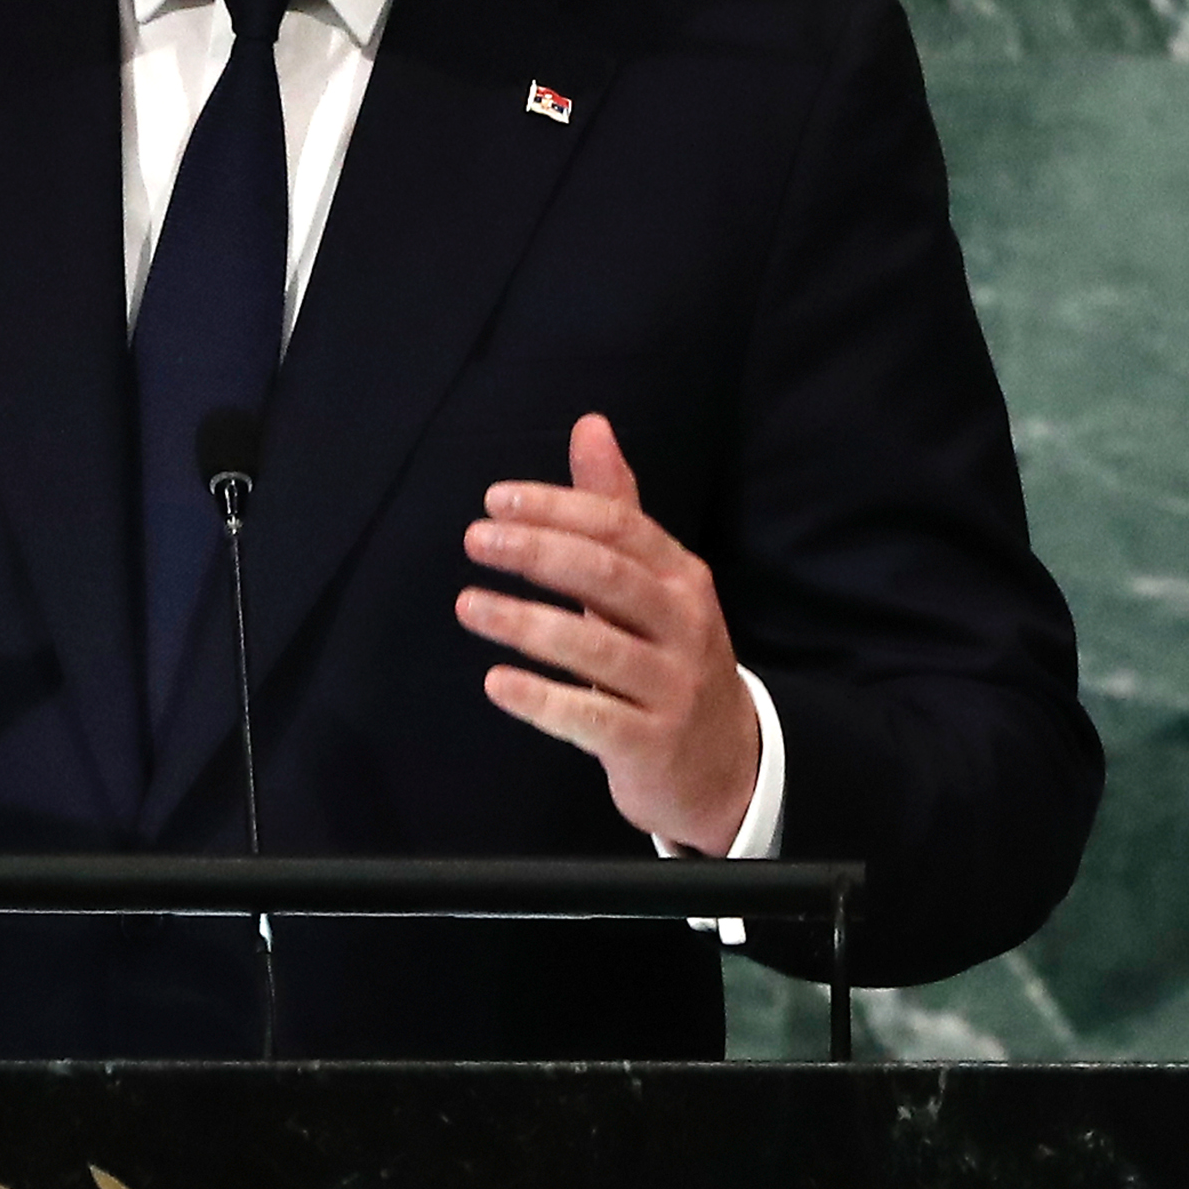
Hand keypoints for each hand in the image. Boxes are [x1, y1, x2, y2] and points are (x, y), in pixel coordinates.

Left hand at [458, 413, 762, 851]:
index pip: (619, 527)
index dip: (556, 508)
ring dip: (524, 623)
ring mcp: (671, 688)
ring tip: (467, 605)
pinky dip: (541, 699)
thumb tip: (589, 425)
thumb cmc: (668, 658)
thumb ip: (616, 509)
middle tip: (475, 539)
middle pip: (608, 576)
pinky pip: (591, 718)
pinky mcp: (649, 743)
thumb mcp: (653, 583)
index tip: (494, 500)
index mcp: (682, 577)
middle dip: (537, 552)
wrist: (720, 763)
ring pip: (595, 648)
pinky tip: (495, 682)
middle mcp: (685, 625)